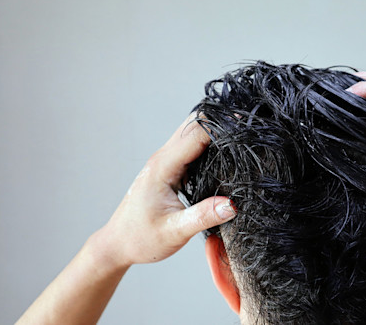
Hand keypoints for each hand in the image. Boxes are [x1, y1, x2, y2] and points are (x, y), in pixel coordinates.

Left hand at [100, 114, 234, 264]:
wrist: (117, 244)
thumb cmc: (140, 239)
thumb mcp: (175, 232)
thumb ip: (204, 217)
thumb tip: (232, 205)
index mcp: (162, 167)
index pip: (196, 134)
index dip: (222, 126)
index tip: (247, 124)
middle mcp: (162, 158)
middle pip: (193, 124)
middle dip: (220, 120)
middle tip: (248, 125)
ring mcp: (165, 162)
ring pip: (191, 133)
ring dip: (214, 130)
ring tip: (242, 135)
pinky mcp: (169, 169)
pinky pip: (190, 147)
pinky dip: (208, 144)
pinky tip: (225, 152)